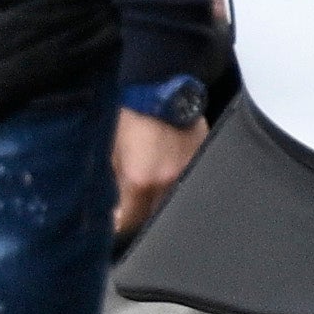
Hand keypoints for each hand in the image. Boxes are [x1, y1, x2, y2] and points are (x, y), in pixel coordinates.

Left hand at [112, 108, 198, 239]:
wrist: (160, 87)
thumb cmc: (130, 115)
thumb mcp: (111, 150)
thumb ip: (113, 182)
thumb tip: (114, 209)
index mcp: (140, 179)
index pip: (130, 221)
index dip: (120, 226)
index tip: (116, 225)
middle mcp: (167, 181)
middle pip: (155, 217)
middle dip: (142, 219)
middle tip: (132, 214)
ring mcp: (189, 171)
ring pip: (175, 202)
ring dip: (162, 204)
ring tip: (151, 197)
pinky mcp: (202, 159)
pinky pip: (190, 182)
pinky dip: (179, 186)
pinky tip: (170, 178)